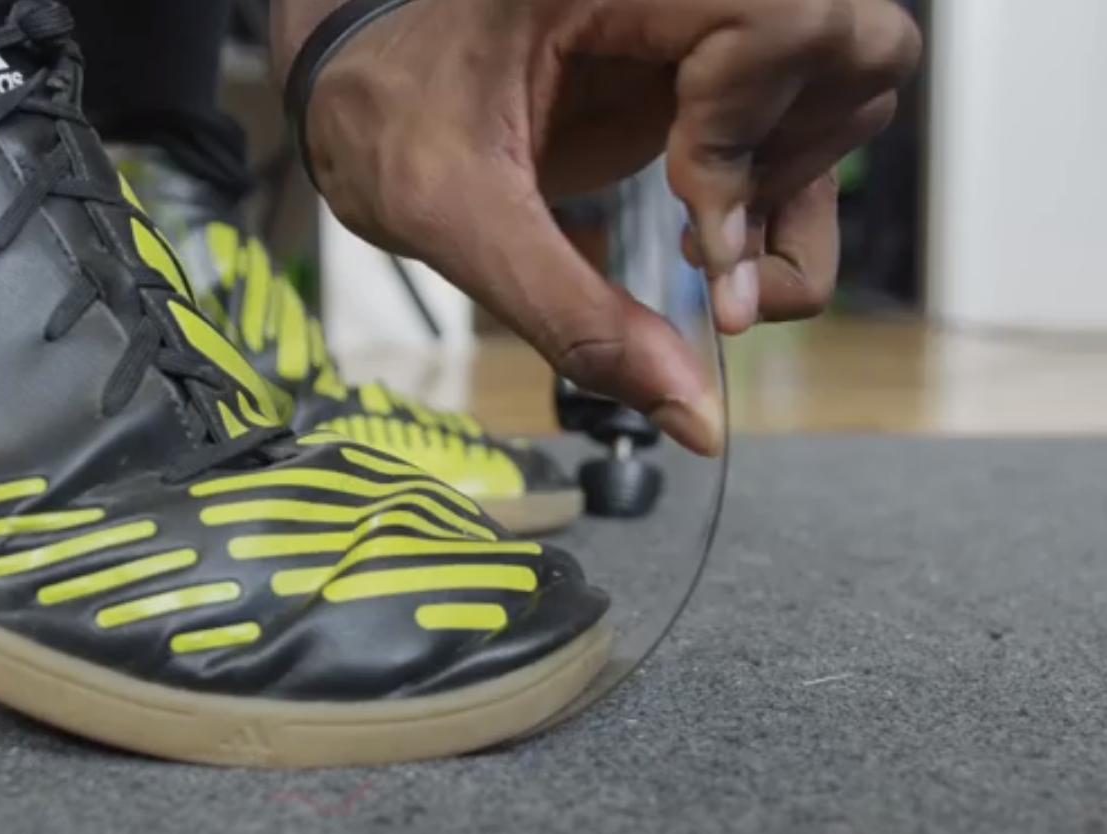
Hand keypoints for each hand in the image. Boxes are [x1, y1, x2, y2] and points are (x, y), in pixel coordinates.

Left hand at [276, 0, 920, 454]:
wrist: (356, 80)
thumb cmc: (382, 118)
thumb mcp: (453, 218)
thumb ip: (573, 318)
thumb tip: (696, 419)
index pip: (781, 14)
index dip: (753, 129)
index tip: (692, 229)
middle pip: (851, 44)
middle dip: (796, 165)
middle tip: (711, 247)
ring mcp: (703, 18)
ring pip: (851, 81)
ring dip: (797, 191)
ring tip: (705, 252)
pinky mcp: (709, 61)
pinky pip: (810, 118)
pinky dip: (786, 198)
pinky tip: (715, 244)